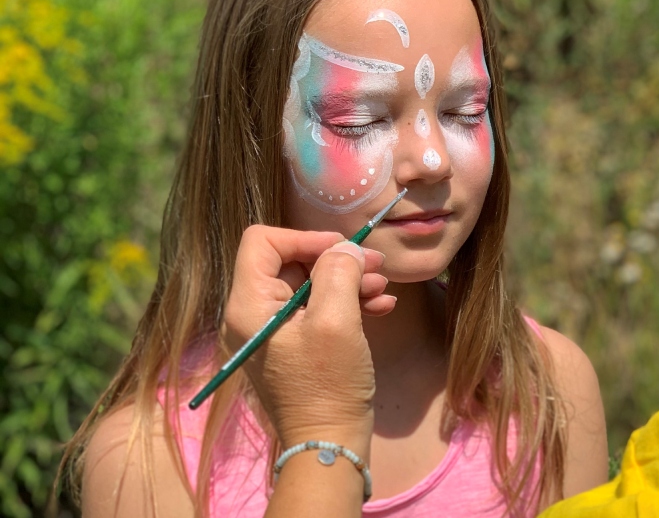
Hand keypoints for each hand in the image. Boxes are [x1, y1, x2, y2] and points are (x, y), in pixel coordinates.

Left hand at [222, 226, 393, 454]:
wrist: (329, 446)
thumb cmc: (329, 386)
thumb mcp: (337, 322)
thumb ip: (338, 273)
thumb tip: (346, 249)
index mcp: (249, 305)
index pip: (263, 242)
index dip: (305, 238)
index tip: (344, 250)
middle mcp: (252, 314)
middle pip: (290, 262)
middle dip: (336, 260)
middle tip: (377, 266)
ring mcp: (272, 332)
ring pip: (309, 285)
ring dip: (348, 282)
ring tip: (383, 290)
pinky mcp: (292, 345)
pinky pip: (316, 309)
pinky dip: (347, 303)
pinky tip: (380, 308)